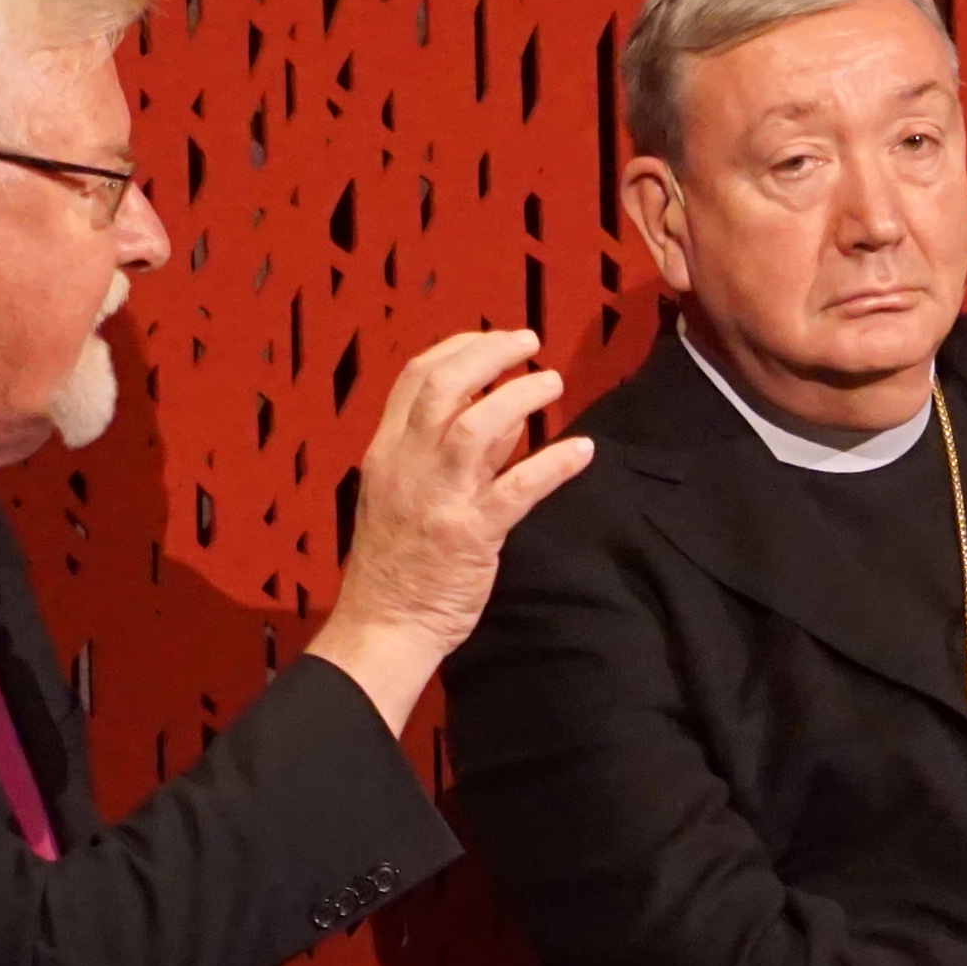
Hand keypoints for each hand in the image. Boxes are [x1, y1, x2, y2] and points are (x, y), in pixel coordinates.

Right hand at [304, 329, 598, 727]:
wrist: (384, 626)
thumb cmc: (396, 563)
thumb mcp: (406, 494)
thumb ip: (453, 453)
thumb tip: (506, 416)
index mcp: (386, 452)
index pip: (416, 377)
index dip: (460, 346)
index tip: (495, 339)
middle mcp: (407, 466)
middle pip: (444, 385)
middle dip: (490, 353)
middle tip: (530, 344)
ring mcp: (438, 500)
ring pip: (476, 425)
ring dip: (521, 396)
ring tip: (553, 384)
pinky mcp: (470, 535)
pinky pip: (517, 489)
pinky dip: (553, 464)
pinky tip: (582, 451)